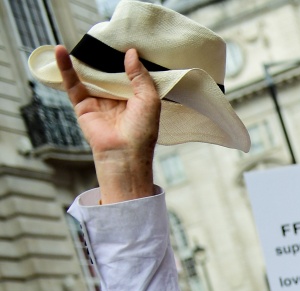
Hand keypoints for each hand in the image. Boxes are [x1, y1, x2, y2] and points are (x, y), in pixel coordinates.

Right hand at [55, 45, 158, 202]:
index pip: (130, 74)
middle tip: (103, 39)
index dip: (128, 60)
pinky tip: (61, 52)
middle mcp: (117, 98)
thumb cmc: (142, 132)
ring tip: (82, 41)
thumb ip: (140, 76)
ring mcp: (99, 101)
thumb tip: (131, 53)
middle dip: (105, 58)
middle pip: (108, 73)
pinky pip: (73, 84)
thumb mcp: (149, 100)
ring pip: (90, 75)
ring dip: (85, 60)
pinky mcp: (83, 105)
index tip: (126, 43)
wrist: (124, 154)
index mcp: (135, 98)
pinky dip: (66, 68)